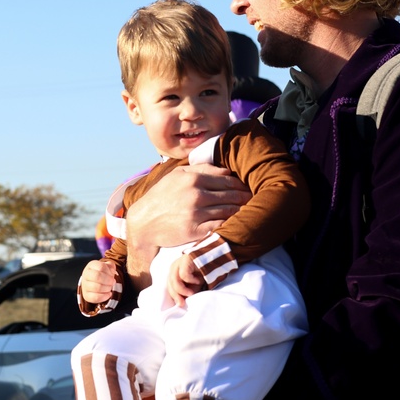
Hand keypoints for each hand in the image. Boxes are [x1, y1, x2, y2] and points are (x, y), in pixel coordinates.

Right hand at [80, 259, 118, 304]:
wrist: (93, 282)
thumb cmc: (102, 273)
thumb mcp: (107, 267)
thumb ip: (111, 266)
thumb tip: (112, 271)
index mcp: (91, 266)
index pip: (101, 267)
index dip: (109, 271)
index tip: (112, 274)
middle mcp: (86, 275)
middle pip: (97, 276)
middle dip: (108, 280)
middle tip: (113, 282)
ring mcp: (85, 286)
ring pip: (97, 287)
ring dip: (107, 288)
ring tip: (110, 287)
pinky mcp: (86, 295)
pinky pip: (96, 297)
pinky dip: (105, 296)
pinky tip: (109, 294)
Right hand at [125, 164, 249, 286]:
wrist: (144, 223)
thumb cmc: (162, 197)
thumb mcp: (177, 176)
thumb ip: (202, 169)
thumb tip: (226, 170)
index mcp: (193, 178)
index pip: (227, 180)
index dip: (241, 185)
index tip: (249, 188)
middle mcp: (196, 194)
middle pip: (232, 195)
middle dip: (246, 198)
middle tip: (256, 201)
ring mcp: (196, 213)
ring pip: (229, 211)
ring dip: (242, 212)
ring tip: (251, 213)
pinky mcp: (195, 230)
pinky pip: (221, 226)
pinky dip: (231, 224)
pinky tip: (237, 224)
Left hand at [167, 254, 203, 307]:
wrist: (214, 259)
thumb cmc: (203, 273)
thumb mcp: (194, 285)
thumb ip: (186, 292)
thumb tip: (180, 303)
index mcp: (174, 273)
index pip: (170, 286)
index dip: (174, 296)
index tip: (181, 304)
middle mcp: (174, 267)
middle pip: (170, 284)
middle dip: (176, 295)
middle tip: (184, 302)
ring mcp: (178, 263)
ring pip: (174, 280)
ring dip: (183, 290)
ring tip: (192, 293)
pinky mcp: (185, 260)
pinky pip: (184, 275)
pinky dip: (191, 280)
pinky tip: (198, 280)